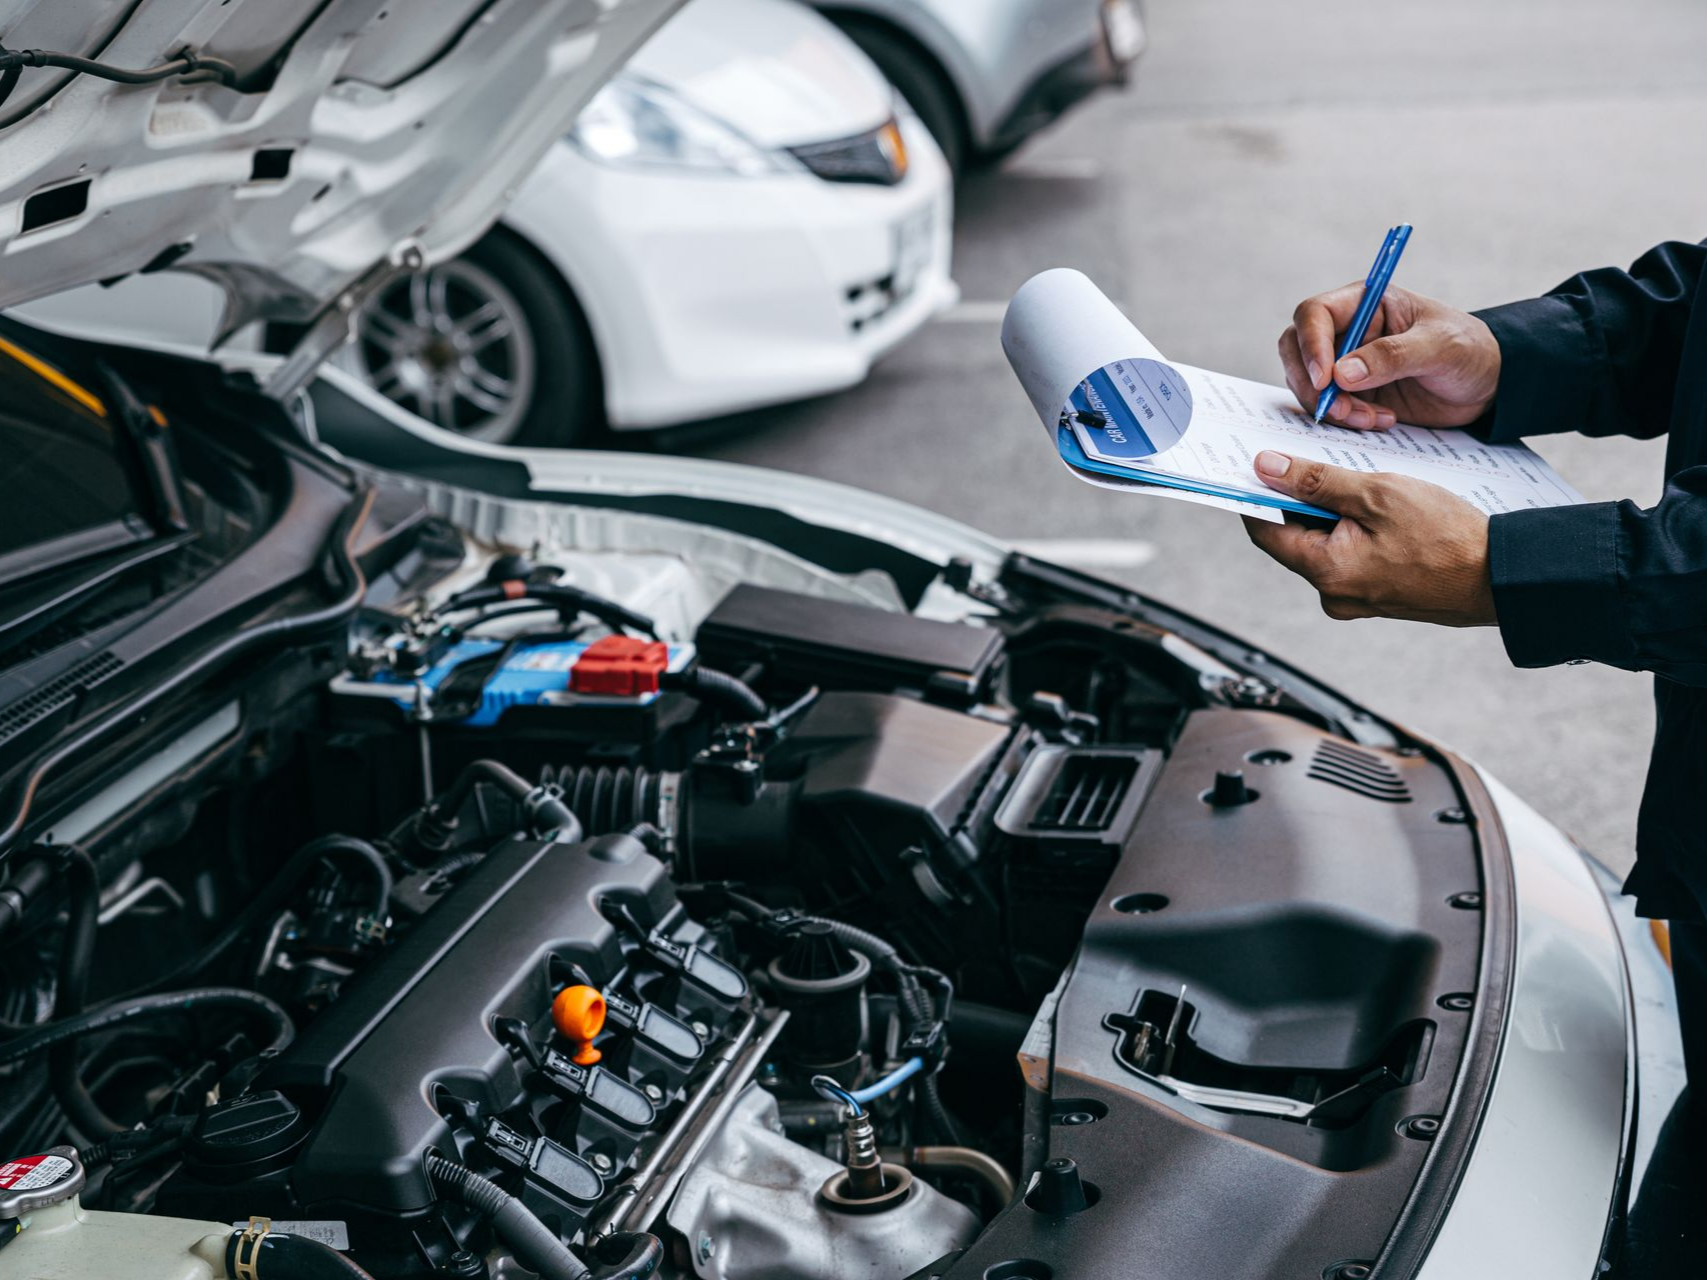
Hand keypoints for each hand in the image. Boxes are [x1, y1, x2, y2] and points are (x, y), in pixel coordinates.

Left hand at [1241, 451, 1496, 625]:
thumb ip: (1317, 481)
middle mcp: (1333, 593)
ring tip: (1359, 479)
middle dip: (1302, 496)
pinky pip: (1352, 554)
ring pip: (1326, 542)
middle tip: (1316, 458)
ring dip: (1334, 510)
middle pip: (1295, 535)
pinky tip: (1379, 505)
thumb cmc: (1447, 537)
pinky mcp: (1377, 595)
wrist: (1501, 577)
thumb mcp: (1378, 494)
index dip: (1257, 493)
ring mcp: (1356, 598)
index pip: (1265, 529)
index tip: (1257, 464)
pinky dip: (1356, 527)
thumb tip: (1266, 468)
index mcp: (1325, 571)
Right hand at [1278, 284, 1501, 429]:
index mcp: (1365, 303)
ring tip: (1371, 418)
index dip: (1311, 344)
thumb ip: (1392, 355)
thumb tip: (1341, 373)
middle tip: (1338, 408)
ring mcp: (1346, 365)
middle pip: (1297, 350)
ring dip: (1331, 407)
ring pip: (1307, 384)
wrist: (1489, 385)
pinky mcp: (1352, 395)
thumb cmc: (1471, 350)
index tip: (1325, 378)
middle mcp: (1347, 331)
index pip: (1315, 314)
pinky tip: (1380, 421)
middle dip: (1311, 383)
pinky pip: (1327, 408)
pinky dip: (1344, 420)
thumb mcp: (1440, 346)